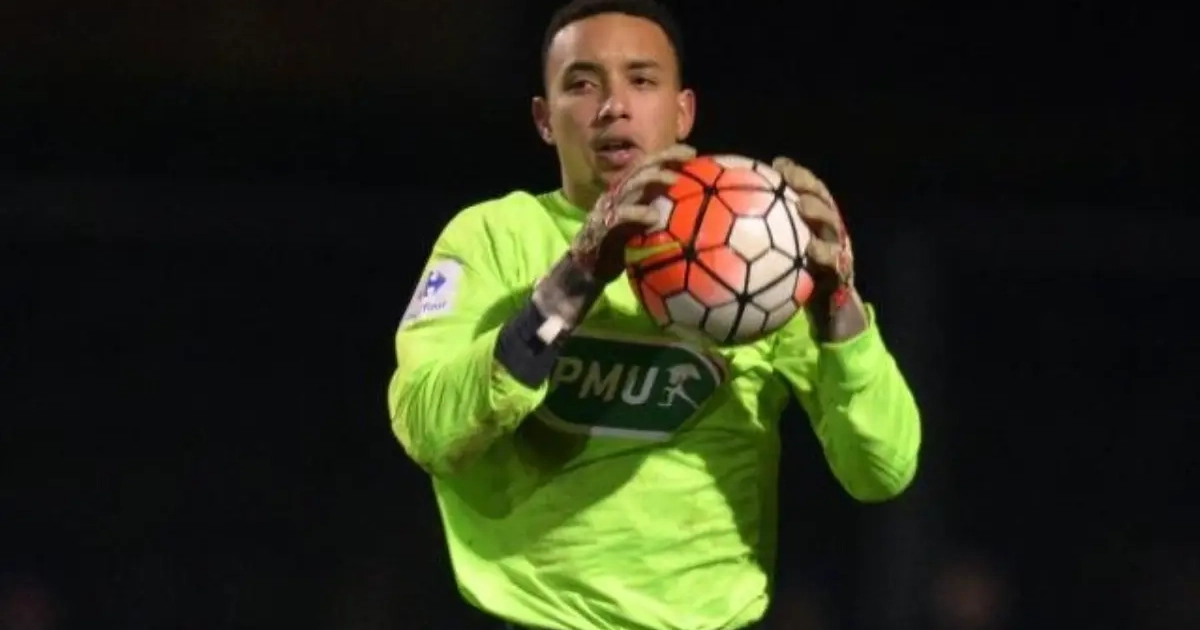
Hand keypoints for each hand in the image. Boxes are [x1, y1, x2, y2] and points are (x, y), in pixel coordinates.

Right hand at [532, 143, 695, 342]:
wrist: (587, 267)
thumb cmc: (618, 246)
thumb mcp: (641, 224)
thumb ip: (657, 210)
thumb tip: (690, 206)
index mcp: (625, 191)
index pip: (646, 165)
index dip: (667, 155)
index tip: (692, 153)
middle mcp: (616, 194)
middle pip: (640, 168)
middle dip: (663, 158)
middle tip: (688, 156)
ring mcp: (607, 208)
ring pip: (630, 185)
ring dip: (652, 179)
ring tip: (673, 180)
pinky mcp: (602, 226)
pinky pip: (620, 215)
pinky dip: (637, 213)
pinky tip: (653, 216)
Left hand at [772, 157, 866, 340]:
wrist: (830, 319)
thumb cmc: (796, 290)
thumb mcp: (775, 268)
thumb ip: (755, 251)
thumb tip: (715, 240)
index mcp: (814, 228)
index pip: (807, 194)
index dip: (795, 176)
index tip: (777, 164)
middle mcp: (829, 235)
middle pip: (822, 201)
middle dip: (808, 185)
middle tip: (788, 177)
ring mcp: (839, 252)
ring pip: (834, 225)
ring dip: (820, 212)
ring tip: (802, 205)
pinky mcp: (844, 274)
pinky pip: (836, 261)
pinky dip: (825, 253)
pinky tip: (810, 249)